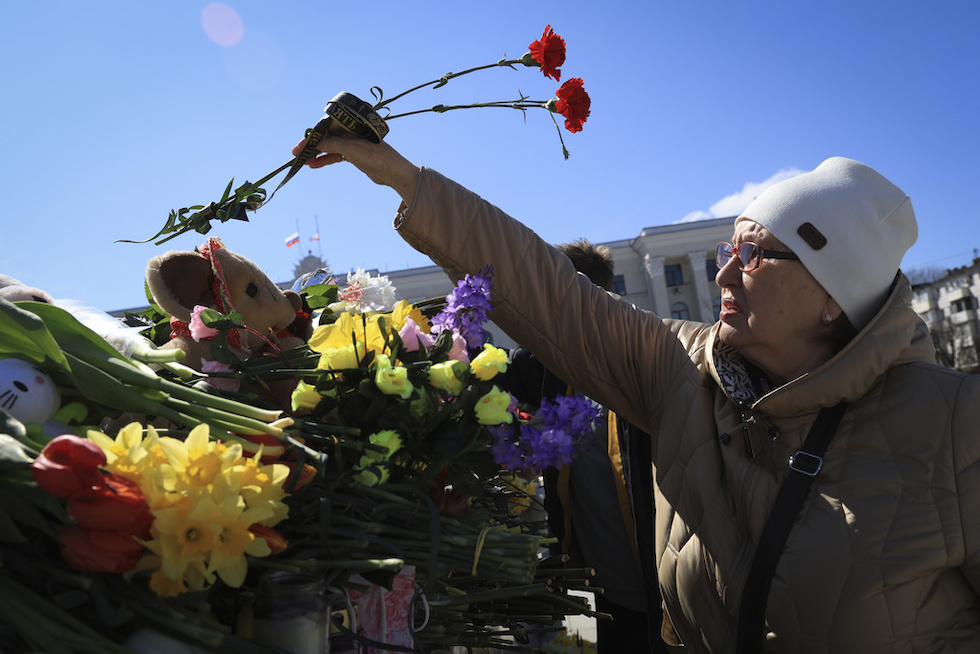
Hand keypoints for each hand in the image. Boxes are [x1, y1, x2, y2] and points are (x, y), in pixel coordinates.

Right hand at [292, 135, 419, 204]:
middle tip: (297, 153)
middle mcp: (352, 132)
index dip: (314, 135)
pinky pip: (336, 156)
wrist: (394, 173)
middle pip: (328, 136)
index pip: (328, 126)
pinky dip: (326, 160)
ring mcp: (353, 144)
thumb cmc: (375, 156)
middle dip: (313, 145)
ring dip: (318, 154)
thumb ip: (332, 144)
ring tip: (303, 161)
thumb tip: (314, 142)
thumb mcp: (350, 149)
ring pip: (331, 147)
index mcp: (353, 124)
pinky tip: (314, 165)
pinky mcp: (355, 156)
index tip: (302, 144)